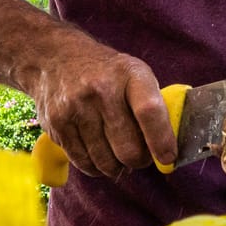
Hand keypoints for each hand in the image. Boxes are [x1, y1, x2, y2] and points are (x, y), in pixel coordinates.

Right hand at [23, 32, 177, 180]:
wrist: (58, 57)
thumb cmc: (107, 72)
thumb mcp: (135, 74)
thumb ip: (153, 107)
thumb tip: (166, 151)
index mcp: (131, 75)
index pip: (149, 111)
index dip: (161, 140)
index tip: (168, 158)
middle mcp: (102, 90)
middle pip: (127, 147)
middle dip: (139, 161)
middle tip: (140, 158)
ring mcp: (77, 108)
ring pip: (105, 161)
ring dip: (117, 168)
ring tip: (118, 157)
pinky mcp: (57, 124)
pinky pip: (82, 162)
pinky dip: (95, 168)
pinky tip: (99, 158)